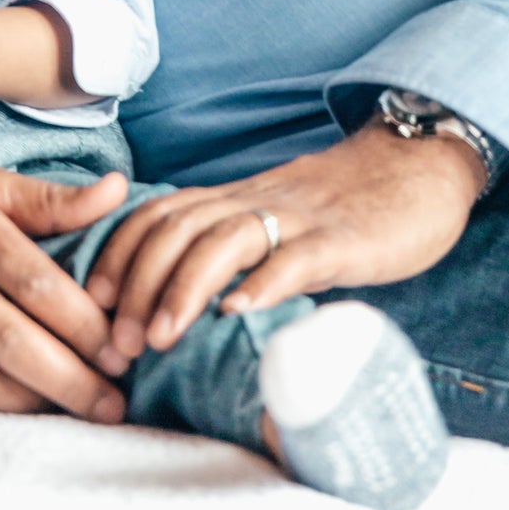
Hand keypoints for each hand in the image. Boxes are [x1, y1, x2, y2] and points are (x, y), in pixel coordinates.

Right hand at [0, 152, 135, 419]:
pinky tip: (20, 408)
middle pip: (12, 343)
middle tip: (114, 404)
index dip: (86, 326)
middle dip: (71, 382)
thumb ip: (53, 200)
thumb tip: (119, 192)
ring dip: (34, 403)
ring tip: (77, 411)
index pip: (37, 285)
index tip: (121, 352)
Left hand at [87, 120, 485, 358]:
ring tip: (161, 339)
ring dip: (184, 289)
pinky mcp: (344, 240)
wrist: (419, 165)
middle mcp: (256, 202)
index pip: (158, 215)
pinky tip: (238, 314)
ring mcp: (299, 219)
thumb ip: (237, 247)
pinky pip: (296, 258)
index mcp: (236, 199)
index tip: (90, 305)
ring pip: (225, 240)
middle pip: (177, 229)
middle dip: (137, 284)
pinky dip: (262, 284)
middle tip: (117, 344)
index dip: (117, 256)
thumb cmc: (346, 205)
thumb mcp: (279, 219)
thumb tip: (189, 301)